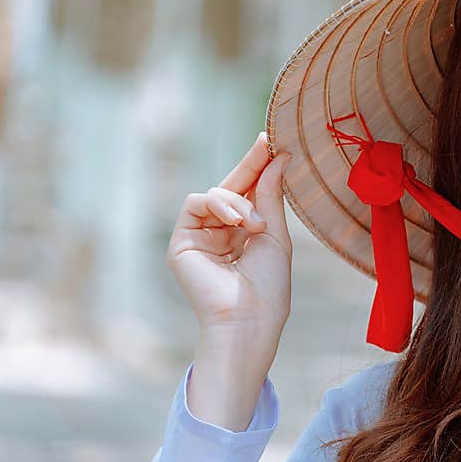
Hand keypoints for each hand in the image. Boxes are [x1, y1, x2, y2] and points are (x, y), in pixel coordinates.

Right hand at [166, 131, 292, 341]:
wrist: (250, 318)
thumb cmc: (268, 285)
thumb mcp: (275, 234)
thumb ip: (271, 196)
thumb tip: (279, 158)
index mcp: (243, 233)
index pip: (249, 193)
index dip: (259, 168)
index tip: (274, 144)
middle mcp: (219, 232)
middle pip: (231, 187)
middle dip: (249, 165)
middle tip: (266, 143)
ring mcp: (199, 236)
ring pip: (215, 193)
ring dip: (239, 202)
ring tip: (255, 225)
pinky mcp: (181, 241)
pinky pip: (196, 203)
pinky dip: (220, 205)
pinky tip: (238, 223)